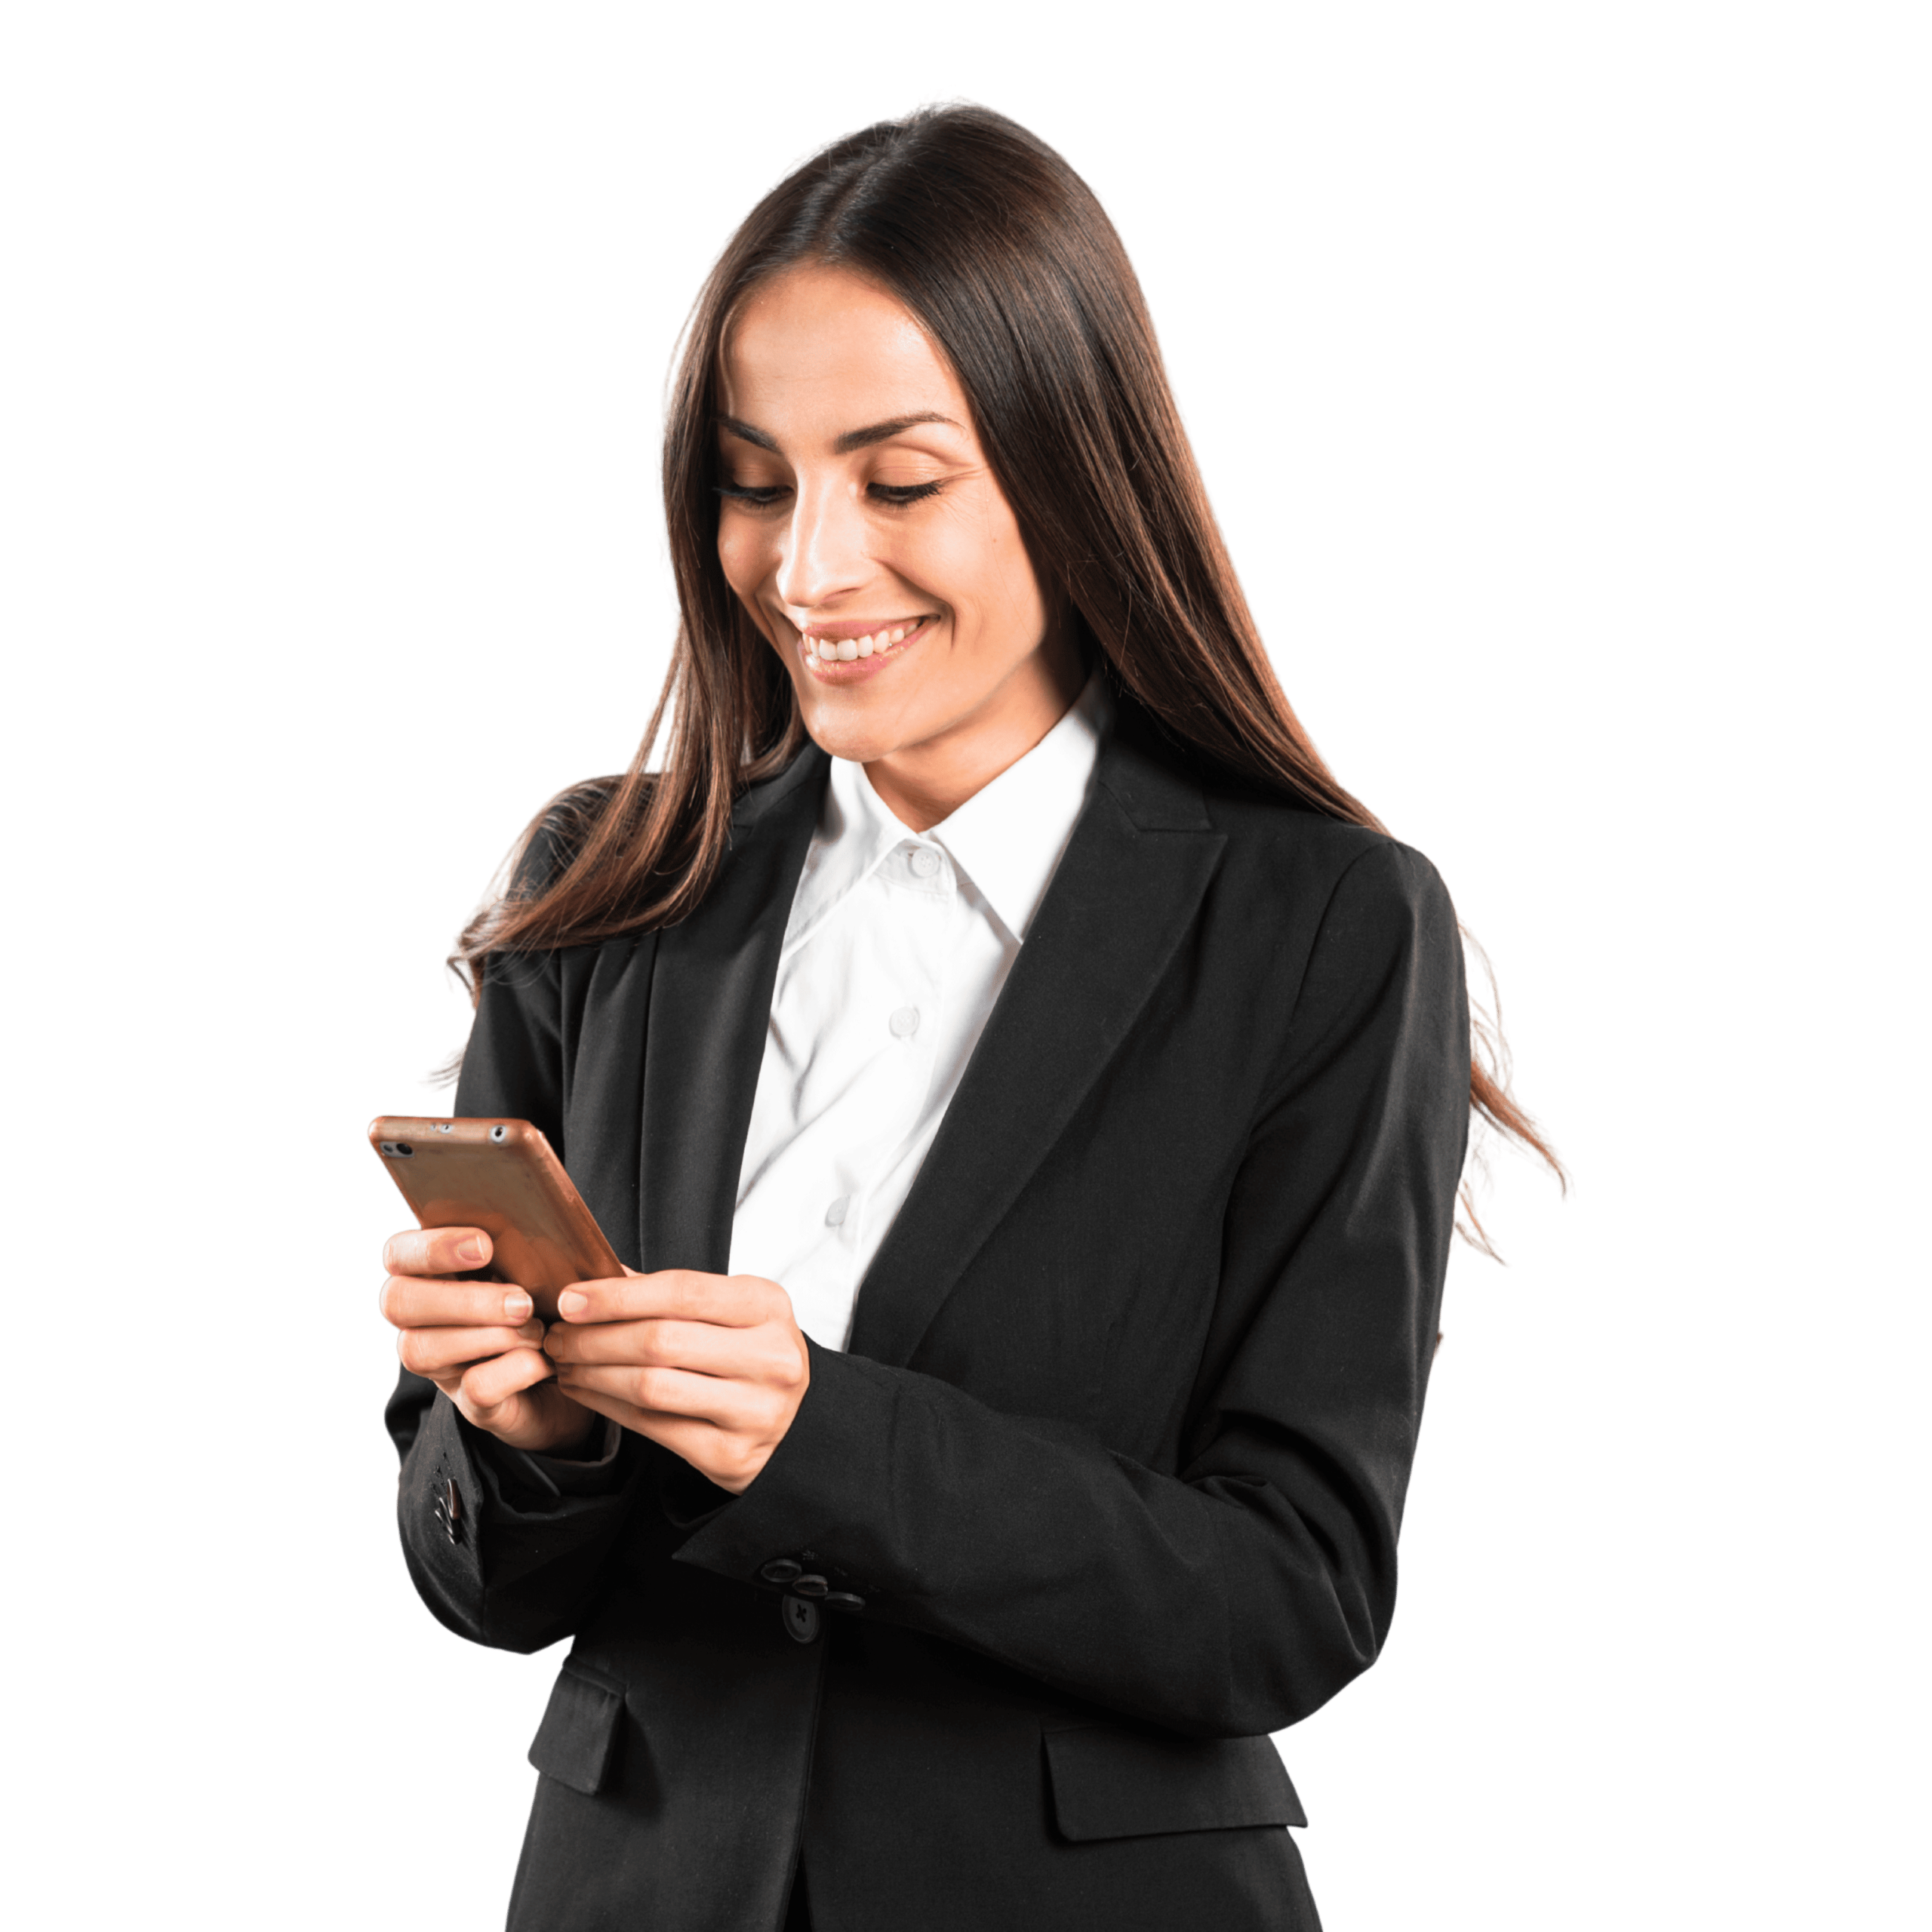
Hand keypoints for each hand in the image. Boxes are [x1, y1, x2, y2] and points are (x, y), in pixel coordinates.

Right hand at [379, 1226, 599, 1455]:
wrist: (585, 1365)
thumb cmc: (555, 1297)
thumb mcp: (541, 1263)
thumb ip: (522, 1243)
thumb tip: (519, 1230)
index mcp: (434, 1273)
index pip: (399, 1253)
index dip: (432, 1248)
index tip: (484, 1245)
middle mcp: (423, 1320)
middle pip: (397, 1302)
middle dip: (461, 1299)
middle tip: (521, 1300)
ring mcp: (441, 1366)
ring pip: (420, 1349)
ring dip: (487, 1334)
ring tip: (537, 1328)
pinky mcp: (473, 1404)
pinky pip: (474, 1388)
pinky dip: (515, 1370)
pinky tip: (544, 1360)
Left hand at [542, 1271, 809, 1494]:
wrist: (798, 1424)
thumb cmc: (752, 1356)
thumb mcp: (729, 1311)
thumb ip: (669, 1294)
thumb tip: (595, 1279)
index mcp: (768, 1306)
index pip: (681, 1291)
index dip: (617, 1295)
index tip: (570, 1300)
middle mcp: (770, 1357)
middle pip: (660, 1340)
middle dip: (594, 1338)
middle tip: (557, 1336)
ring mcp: (754, 1410)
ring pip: (651, 1386)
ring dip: (594, 1373)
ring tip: (566, 1363)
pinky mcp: (731, 1454)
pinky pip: (652, 1426)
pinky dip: (608, 1406)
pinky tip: (587, 1391)